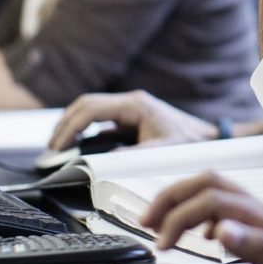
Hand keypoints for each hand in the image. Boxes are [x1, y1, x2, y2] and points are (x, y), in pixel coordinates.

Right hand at [49, 90, 217, 148]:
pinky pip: (100, 119)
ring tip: (59, 145)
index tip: (58, 146)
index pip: (91, 109)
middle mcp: (130, 102)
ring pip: (91, 109)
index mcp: (135, 105)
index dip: (70, 127)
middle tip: (52, 147)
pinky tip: (77, 144)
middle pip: (85, 105)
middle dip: (65, 125)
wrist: (210, 139)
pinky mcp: (131, 118)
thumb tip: (103, 161)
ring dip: (73, 125)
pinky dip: (85, 129)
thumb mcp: (162, 152)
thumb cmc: (190, 143)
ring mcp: (130, 108)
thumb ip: (133, 156)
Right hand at [138, 171, 262, 263]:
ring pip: (217, 191)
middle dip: (172, 196)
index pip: (211, 201)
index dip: (179, 217)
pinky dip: (202, 214)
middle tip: (146, 220)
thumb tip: (221, 229)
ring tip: (161, 221)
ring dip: (184, 200)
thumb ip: (257, 249)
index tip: (161, 242)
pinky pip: (227, 209)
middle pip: (209, 183)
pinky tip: (201, 234)